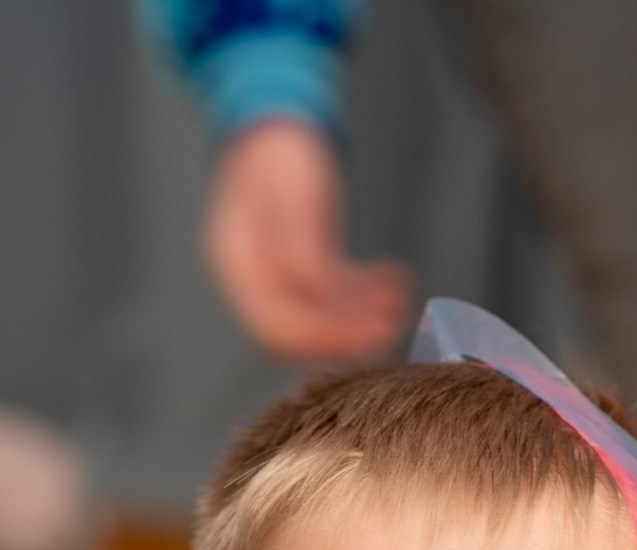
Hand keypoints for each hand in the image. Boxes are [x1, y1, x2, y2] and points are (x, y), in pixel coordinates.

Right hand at [203, 120, 411, 362]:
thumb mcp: (293, 193)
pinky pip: (333, 299)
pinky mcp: (301, 269)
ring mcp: (276, 276)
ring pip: (318, 322)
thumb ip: (302, 247)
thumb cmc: (279, 149)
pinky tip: (394, 280)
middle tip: (392, 324)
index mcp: (237, 262)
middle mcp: (252, 279)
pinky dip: (363, 297)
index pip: (274, 327)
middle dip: (345, 338)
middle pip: (295, 336)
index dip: (322, 338)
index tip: (368, 332)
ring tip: (399, 301)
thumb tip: (315, 294)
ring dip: (360, 319)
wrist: (275, 124)